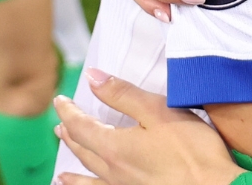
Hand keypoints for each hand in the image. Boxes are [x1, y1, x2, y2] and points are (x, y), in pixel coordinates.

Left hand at [56, 70, 241, 184]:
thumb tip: (92, 78)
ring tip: (61, 168)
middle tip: (61, 124)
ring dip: (75, 163)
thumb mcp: (158, 111)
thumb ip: (123, 94)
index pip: (81, 126)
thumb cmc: (192, 149)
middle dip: (70, 134)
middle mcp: (112, 170)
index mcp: (114, 147)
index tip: (60, 100)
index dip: (68, 111)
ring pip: (89, 173)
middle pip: (82, 149)